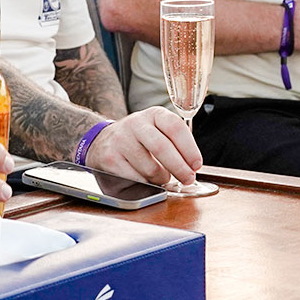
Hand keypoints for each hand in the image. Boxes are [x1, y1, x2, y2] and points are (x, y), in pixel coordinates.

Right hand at [84, 107, 203, 185]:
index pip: (175, 127)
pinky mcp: (110, 158)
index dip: (189, 148)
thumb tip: (192, 167)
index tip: (196, 165)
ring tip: (162, 177)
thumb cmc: (139, 140)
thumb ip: (175, 143)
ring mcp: (121, 140)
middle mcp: (136, 124)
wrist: (103, 141)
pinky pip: (136, 179)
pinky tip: (146, 179)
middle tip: (187, 179)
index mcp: (153, 115)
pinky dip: (146, 184)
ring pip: (150, 168)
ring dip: (161, 178)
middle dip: (179, 168)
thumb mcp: (157, 130)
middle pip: (162, 147)